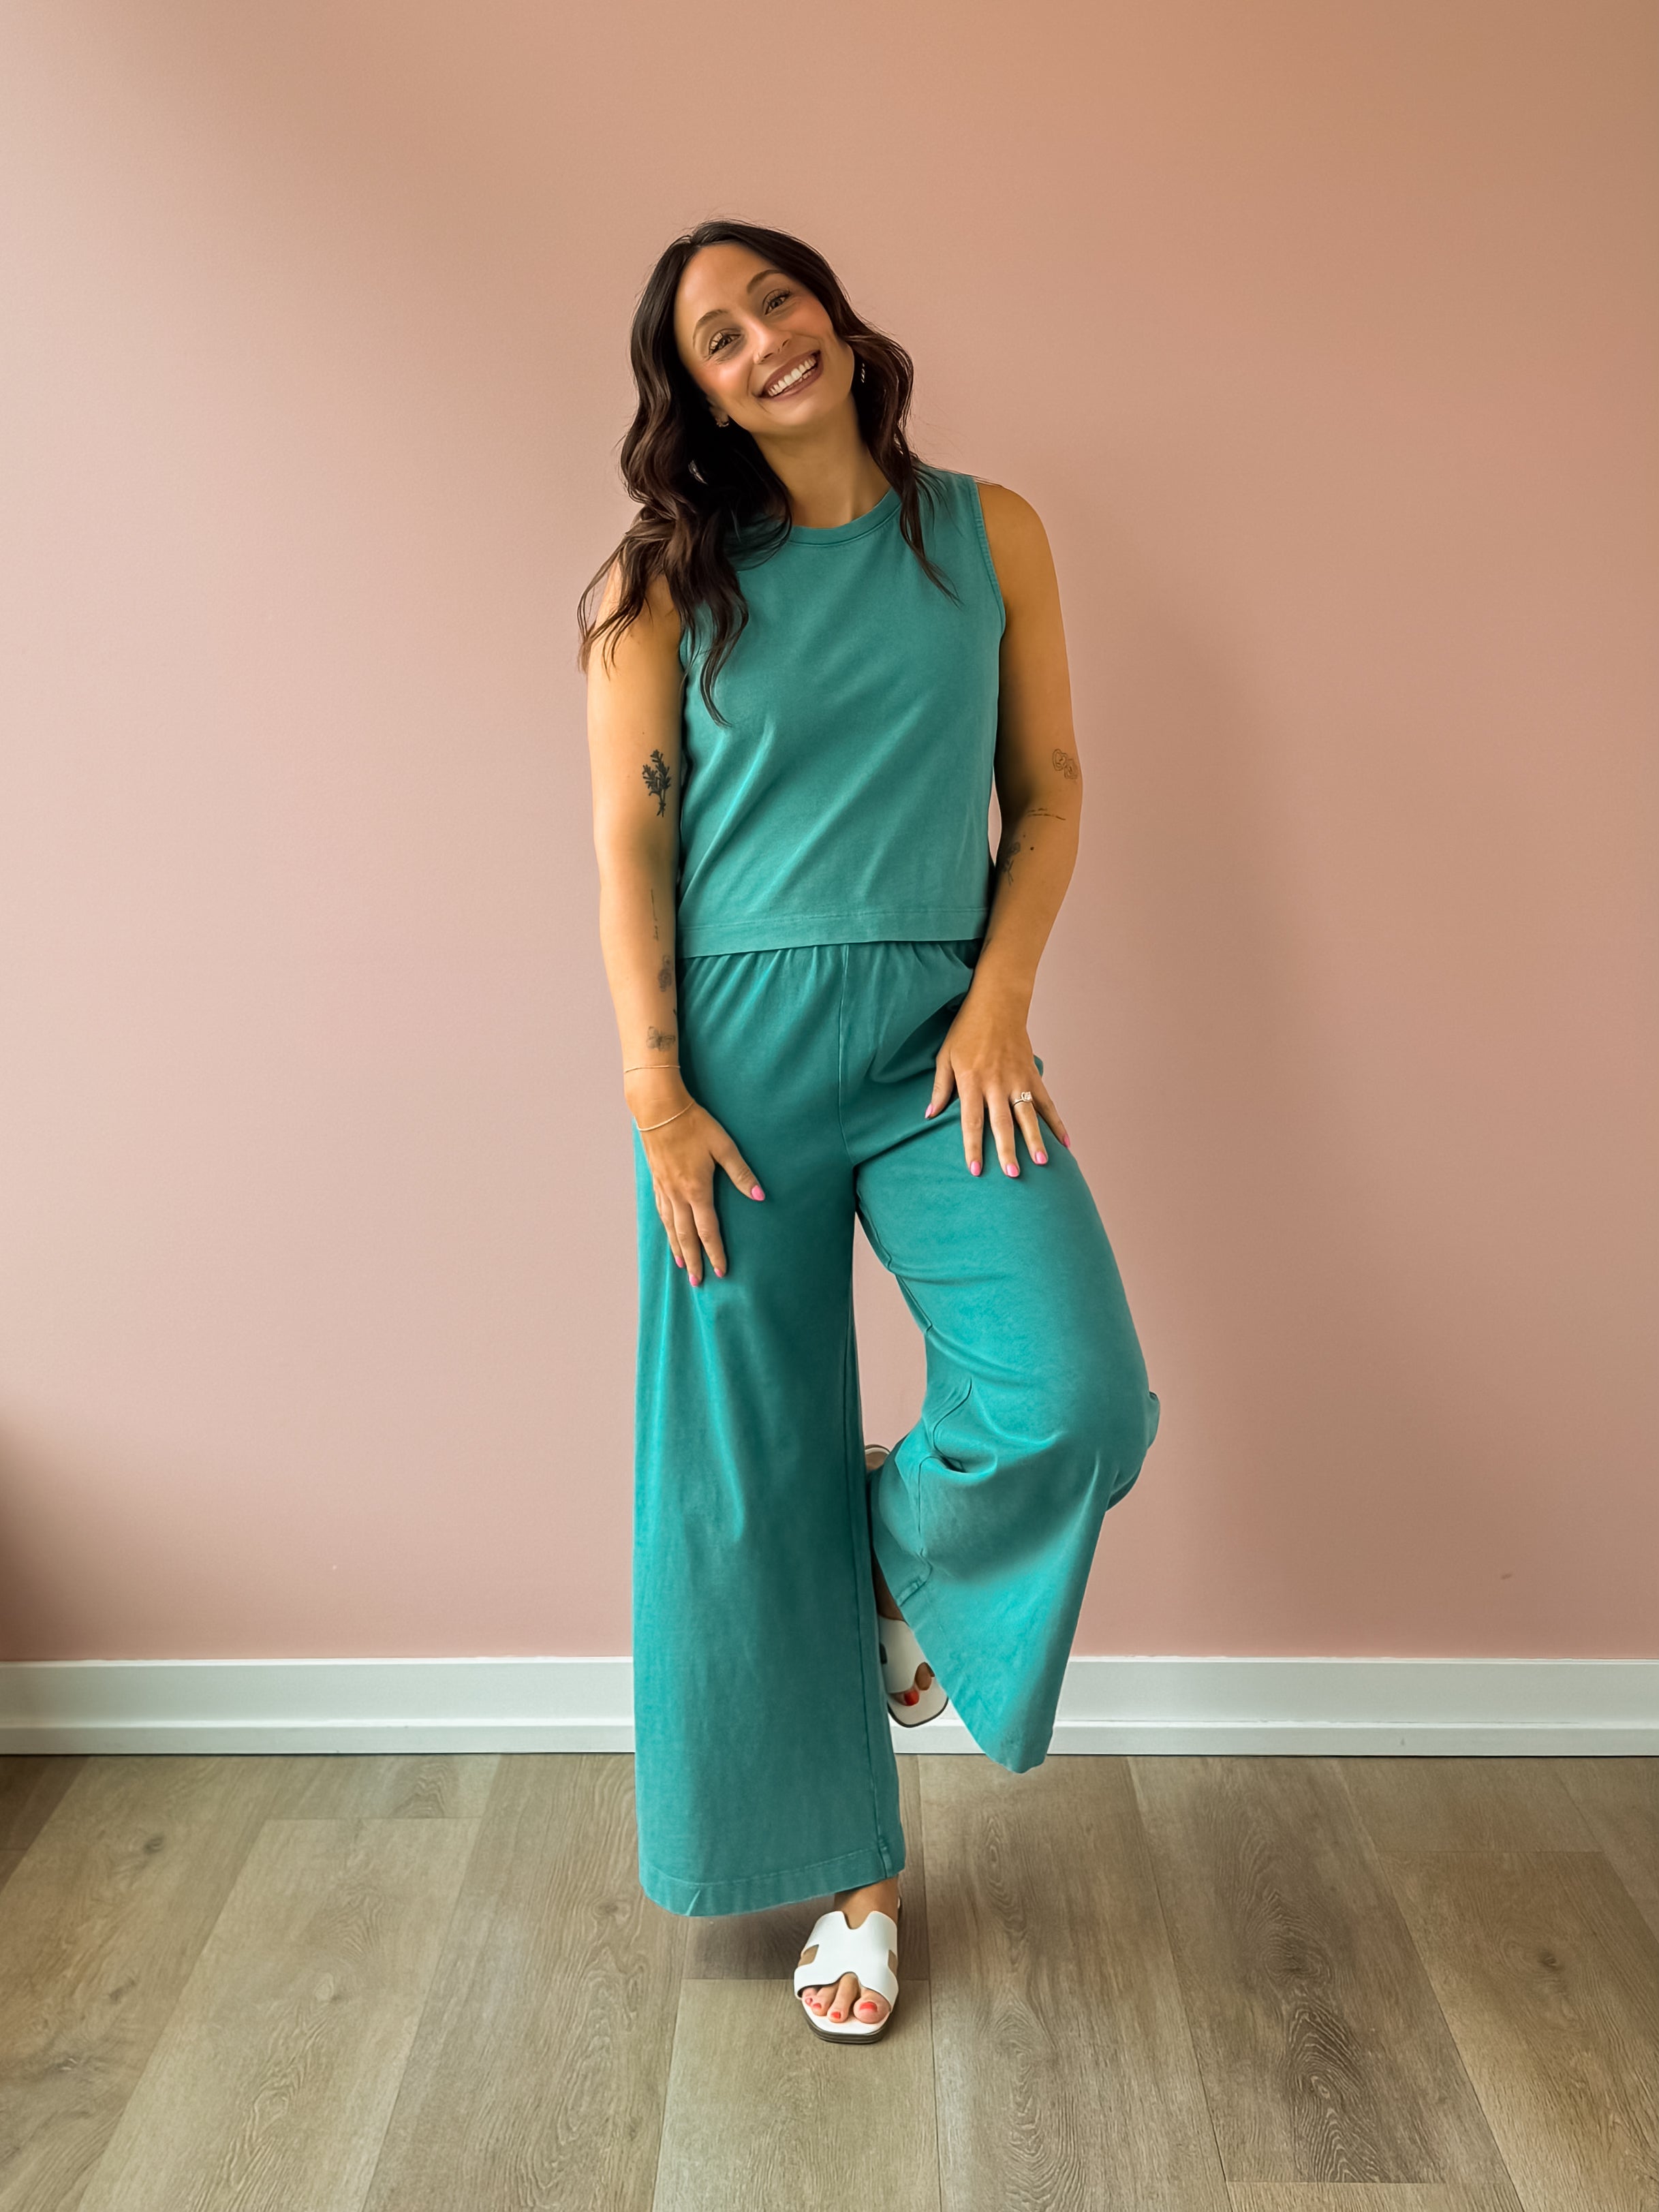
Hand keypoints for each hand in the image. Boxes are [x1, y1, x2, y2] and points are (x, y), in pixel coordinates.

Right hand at [628, 1073, 763, 1284]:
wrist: (658, 1109)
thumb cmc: (694, 1124)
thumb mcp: (723, 1145)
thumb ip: (740, 1172)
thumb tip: (759, 1195)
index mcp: (696, 1190)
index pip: (708, 1230)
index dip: (715, 1252)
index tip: (720, 1272)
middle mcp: (678, 1195)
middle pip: (686, 1236)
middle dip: (694, 1260)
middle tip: (698, 1282)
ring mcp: (664, 1188)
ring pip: (671, 1227)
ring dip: (677, 1249)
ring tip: (682, 1266)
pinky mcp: (656, 1180)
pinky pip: (661, 1212)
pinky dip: (666, 1229)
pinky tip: (668, 1233)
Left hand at [923, 982, 1070, 1176]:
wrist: (998, 1004)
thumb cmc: (966, 1031)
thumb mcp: (945, 1056)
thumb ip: (940, 1087)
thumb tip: (930, 1115)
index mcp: (972, 1081)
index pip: (972, 1121)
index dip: (973, 1147)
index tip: (975, 1170)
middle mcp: (996, 1083)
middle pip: (1002, 1123)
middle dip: (1007, 1150)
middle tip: (1012, 1174)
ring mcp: (1018, 1079)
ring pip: (1028, 1115)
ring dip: (1036, 1140)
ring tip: (1042, 1163)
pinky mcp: (1032, 1075)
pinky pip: (1047, 1102)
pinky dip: (1056, 1122)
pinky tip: (1065, 1142)